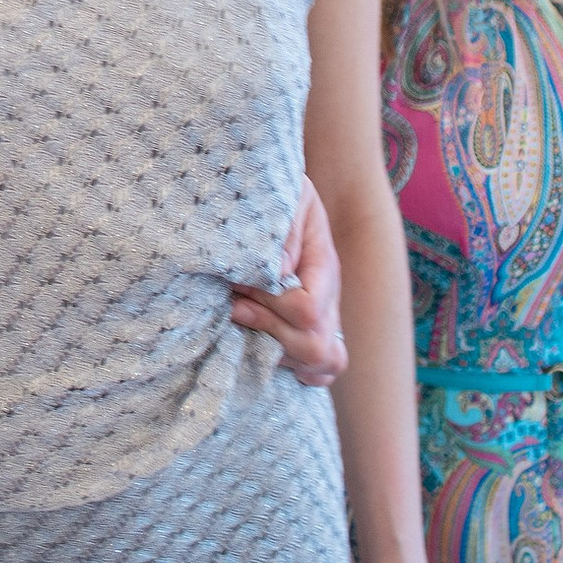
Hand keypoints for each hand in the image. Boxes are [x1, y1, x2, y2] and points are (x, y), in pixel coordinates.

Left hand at [232, 176, 345, 387]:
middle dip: (270, 331)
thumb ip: (281, 232)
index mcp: (323, 264)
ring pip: (319, 362)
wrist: (281, 193)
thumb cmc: (275, 192)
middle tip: (235, 307)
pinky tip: (264, 347)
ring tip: (242, 319)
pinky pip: (320, 370)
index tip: (239, 286)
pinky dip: (292, 368)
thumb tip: (275, 274)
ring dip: (275, 350)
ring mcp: (322, 317)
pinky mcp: (307, 329)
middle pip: (316, 346)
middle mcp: (328, 296)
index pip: (307, 309)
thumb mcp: (284, 197)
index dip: (271, 305)